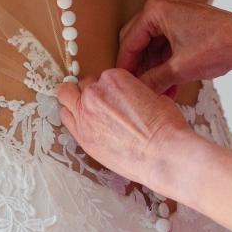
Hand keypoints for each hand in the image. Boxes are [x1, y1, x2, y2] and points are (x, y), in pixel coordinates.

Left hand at [57, 70, 196, 191]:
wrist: (162, 154)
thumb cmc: (165, 127)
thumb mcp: (156, 98)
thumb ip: (137, 94)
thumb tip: (135, 100)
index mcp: (116, 78)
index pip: (105, 77)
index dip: (112, 89)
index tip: (118, 99)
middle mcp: (96, 91)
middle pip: (84, 84)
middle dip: (93, 93)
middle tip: (103, 106)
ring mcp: (85, 112)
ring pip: (66, 95)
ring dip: (75, 101)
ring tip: (88, 113)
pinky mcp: (80, 134)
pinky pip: (65, 117)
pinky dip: (73, 118)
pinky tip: (86, 126)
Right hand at [117, 0, 231, 95]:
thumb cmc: (221, 47)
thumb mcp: (180, 69)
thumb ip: (153, 80)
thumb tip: (136, 90)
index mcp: (156, 9)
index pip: (130, 41)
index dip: (126, 67)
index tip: (123, 85)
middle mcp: (162, 3)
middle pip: (139, 41)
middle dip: (143, 69)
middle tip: (143, 89)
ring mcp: (174, 8)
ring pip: (153, 43)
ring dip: (157, 67)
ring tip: (163, 91)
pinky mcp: (184, 17)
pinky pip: (166, 40)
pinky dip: (167, 60)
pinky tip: (171, 82)